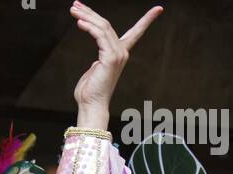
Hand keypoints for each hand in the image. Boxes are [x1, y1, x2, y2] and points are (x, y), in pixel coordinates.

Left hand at [71, 2, 162, 127]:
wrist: (91, 105)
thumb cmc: (90, 92)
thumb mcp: (96, 70)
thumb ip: (99, 60)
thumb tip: (97, 60)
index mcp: (120, 54)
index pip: (136, 32)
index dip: (147, 20)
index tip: (159, 8)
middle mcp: (121, 52)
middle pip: (106, 24)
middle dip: (90, 12)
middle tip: (76, 4)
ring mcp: (117, 55)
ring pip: (102, 27)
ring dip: (86, 17)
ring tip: (73, 10)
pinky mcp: (110, 58)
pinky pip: (99, 35)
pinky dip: (89, 27)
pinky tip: (79, 23)